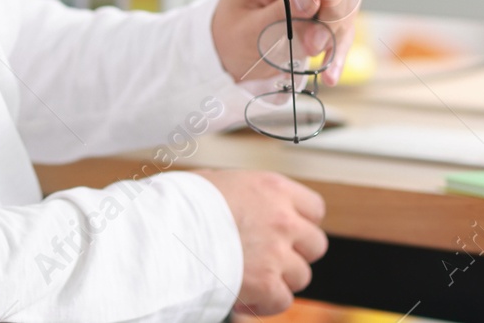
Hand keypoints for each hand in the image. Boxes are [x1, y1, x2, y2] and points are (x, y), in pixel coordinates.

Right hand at [195, 168, 327, 316]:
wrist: (168, 232)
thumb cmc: (183, 203)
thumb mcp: (217, 181)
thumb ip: (244, 193)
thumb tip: (241, 201)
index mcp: (273, 189)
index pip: (315, 208)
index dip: (302, 222)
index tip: (288, 231)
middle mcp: (283, 220)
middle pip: (315, 244)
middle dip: (296, 253)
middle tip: (272, 257)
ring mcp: (277, 253)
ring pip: (301, 275)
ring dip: (280, 279)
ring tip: (253, 277)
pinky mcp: (267, 284)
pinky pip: (282, 300)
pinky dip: (266, 303)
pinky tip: (246, 296)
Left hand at [212, 0, 357, 85]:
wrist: (232, 57)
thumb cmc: (232, 36)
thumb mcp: (246, 29)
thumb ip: (279, 13)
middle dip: (335, 7)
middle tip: (316, 40)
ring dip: (339, 29)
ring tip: (316, 53)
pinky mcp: (325, 12)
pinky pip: (345, 24)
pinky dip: (340, 48)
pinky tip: (330, 72)